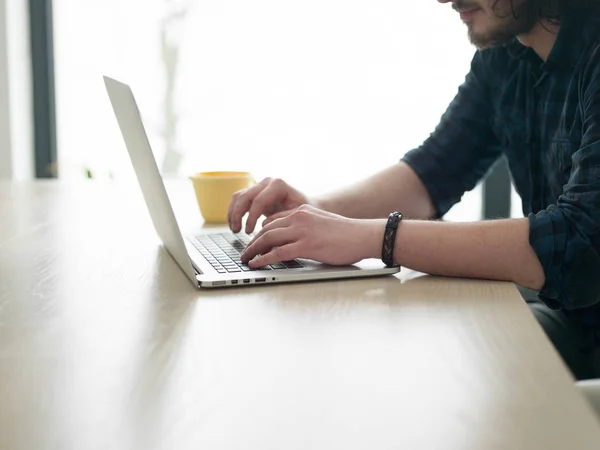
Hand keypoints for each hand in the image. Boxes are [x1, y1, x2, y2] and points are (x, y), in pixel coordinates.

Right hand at [228, 177, 312, 233]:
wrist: (306, 204)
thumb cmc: (304, 211)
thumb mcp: (297, 216)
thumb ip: (281, 220)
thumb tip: (264, 227)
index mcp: (279, 185)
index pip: (259, 201)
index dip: (251, 218)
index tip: (248, 232)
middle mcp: (267, 182)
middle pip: (245, 196)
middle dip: (238, 215)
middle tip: (237, 231)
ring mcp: (260, 185)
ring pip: (239, 196)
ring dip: (233, 213)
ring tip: (235, 229)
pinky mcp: (255, 192)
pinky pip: (239, 199)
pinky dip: (234, 211)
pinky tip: (234, 225)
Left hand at [240, 205, 381, 267]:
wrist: (363, 235)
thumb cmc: (346, 234)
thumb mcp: (321, 223)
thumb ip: (304, 228)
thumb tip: (291, 241)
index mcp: (301, 211)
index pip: (272, 220)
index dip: (260, 233)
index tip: (254, 243)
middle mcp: (298, 217)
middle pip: (266, 229)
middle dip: (252, 243)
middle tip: (244, 253)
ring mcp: (302, 231)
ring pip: (268, 239)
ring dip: (253, 251)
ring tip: (245, 260)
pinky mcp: (306, 246)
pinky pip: (278, 253)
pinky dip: (263, 259)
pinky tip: (256, 264)